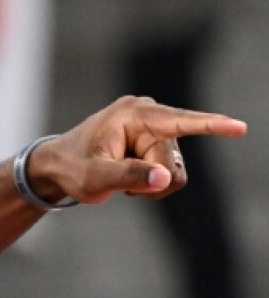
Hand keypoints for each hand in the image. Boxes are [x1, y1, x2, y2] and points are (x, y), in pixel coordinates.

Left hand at [26, 96, 245, 204]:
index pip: (180, 121)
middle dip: (151, 180)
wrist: (57, 166)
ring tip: (120, 177)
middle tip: (119, 183)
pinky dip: (149, 181)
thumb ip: (128, 176)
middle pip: (172, 161)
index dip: (211, 126)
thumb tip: (165, 178)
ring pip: (173, 170)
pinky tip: (127, 175)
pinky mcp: (154, 140)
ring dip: (150, 183)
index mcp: (133, 115)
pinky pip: (168, 171)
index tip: (239, 128)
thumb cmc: (72, 169)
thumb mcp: (94, 178)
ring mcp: (152, 127)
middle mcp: (147, 114)